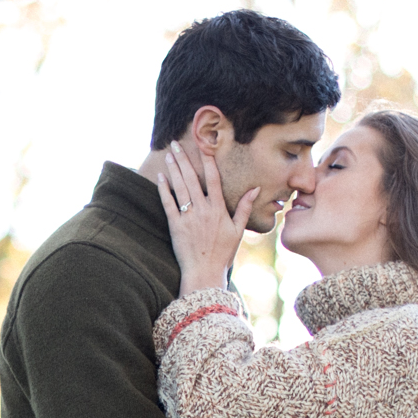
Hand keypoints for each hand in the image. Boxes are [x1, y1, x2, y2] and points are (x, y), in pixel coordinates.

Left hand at [156, 139, 256, 295]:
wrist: (205, 273)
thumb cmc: (223, 254)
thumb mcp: (238, 230)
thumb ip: (244, 207)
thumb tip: (256, 188)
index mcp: (219, 209)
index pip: (213, 179)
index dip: (208, 161)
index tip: (203, 146)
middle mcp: (203, 210)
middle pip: (192, 178)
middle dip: (184, 159)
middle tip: (176, 144)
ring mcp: (188, 217)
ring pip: (179, 187)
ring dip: (173, 169)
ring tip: (169, 154)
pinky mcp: (175, 226)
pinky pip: (168, 203)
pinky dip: (164, 189)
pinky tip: (160, 177)